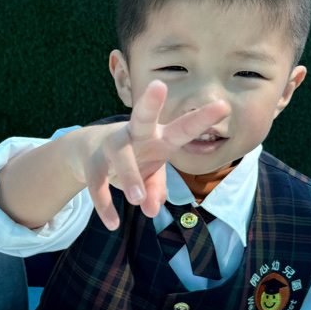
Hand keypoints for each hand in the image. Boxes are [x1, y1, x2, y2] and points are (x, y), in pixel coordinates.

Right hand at [68, 81, 228, 229]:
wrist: (87, 152)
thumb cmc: (132, 159)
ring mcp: (111, 146)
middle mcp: (135, 135)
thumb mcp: (149, 174)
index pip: (183, 127)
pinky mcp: (92, 163)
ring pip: (120, 157)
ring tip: (137, 200)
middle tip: (158, 86)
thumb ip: (156, 190)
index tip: (223, 106)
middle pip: (143, 116)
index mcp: (158, 136)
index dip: (202, 118)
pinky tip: (113, 223)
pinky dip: (105, 205)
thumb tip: (152, 209)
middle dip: (150, 103)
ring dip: (129, 177)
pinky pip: (97, 184)